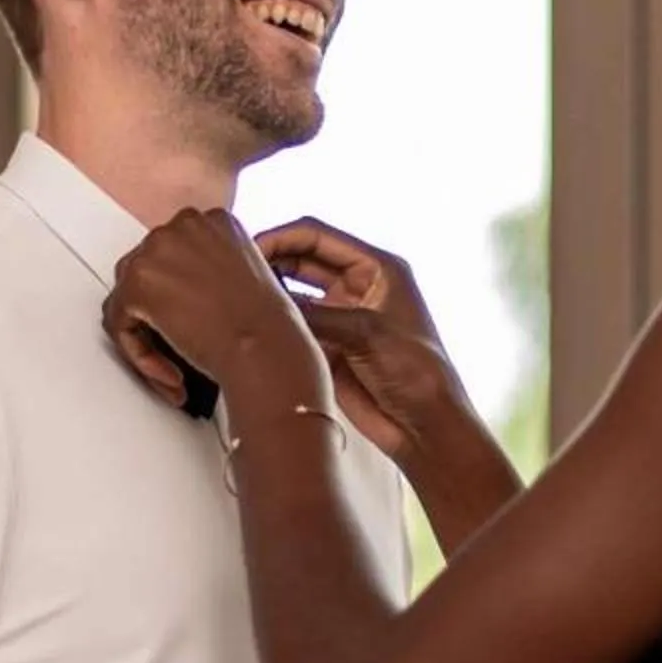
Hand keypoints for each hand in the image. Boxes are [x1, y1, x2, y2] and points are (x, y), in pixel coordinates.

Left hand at [106, 209, 321, 410]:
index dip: (177, 295)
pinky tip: (170, 371)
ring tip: (171, 366)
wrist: (264, 347)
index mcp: (215, 221)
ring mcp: (158, 249)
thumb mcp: (247, 278)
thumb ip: (213, 271)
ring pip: (128, 298)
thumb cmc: (265, 327)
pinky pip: (119, 322)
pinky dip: (138, 353)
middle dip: (156, 315)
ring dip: (145, 336)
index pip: (175, 254)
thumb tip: (185, 290)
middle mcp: (185, 225)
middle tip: (176, 350)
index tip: (189, 322)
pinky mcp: (138, 281)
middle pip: (147, 271)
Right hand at [255, 219, 470, 462]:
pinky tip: (252, 328)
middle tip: (236, 276)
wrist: (425, 426)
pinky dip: (275, 324)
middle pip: (301, 260)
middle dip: (270, 262)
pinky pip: (294, 325)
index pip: (318, 236)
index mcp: (377, 268)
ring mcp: (341, 315)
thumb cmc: (418, 373)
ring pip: (294, 293)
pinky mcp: (329, 344)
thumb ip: (318, 316)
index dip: (282, 237)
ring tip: (239, 300)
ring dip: (270, 294)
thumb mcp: (367, 334)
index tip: (249, 249)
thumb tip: (269, 304)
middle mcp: (357, 285)